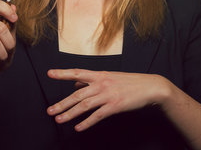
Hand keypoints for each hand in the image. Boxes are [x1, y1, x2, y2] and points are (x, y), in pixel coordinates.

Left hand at [46, 69, 168, 130]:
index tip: (49, 73)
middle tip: (50, 111)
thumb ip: (91, 81)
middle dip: (62, 103)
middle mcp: (101, 83)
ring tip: (59, 120)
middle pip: (77, 94)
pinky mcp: (115, 106)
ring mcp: (108, 94)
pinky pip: (97, 116)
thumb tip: (75, 84)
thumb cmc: (129, 82)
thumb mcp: (109, 77)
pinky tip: (78, 128)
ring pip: (84, 105)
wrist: (150, 87)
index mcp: (99, 74)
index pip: (77, 72)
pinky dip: (87, 122)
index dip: (63, 73)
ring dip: (70, 114)